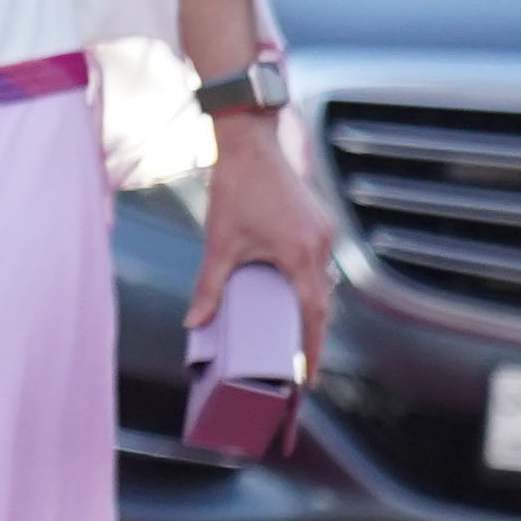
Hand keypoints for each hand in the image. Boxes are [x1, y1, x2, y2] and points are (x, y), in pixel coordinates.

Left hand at [189, 111, 336, 366]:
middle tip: (296, 362)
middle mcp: (320, 245)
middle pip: (321, 302)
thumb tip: (194, 322)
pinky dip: (307, 280)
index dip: (311, 349)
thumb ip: (209, 286)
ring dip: (307, 304)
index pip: (312, 315)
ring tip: (289, 331)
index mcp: (299, 254)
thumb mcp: (219, 242)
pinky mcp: (322, 221)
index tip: (307, 376)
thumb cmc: (235, 190)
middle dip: (309, 333)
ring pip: (323, 281)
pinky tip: (288, 290)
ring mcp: (325, 232)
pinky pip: (319, 261)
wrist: (251, 144)